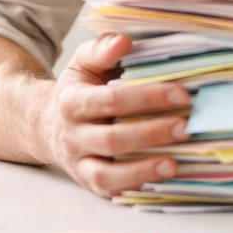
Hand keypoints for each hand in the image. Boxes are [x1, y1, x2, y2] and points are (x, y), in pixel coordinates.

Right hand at [40, 33, 191, 196]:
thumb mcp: (83, 64)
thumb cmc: (78, 90)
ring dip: (142, 170)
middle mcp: (72, 136)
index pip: (111, 100)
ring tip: (174, 163)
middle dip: (150, 134)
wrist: (47, 126)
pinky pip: (111, 192)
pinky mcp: (89, 184)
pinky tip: (162, 180)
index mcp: (72, 102)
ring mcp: (79, 164)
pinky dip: (136, 187)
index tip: (181, 94)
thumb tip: (124, 41)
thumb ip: (101, 49)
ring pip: (106, 174)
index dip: (146, 97)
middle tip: (186, 127)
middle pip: (111, 139)